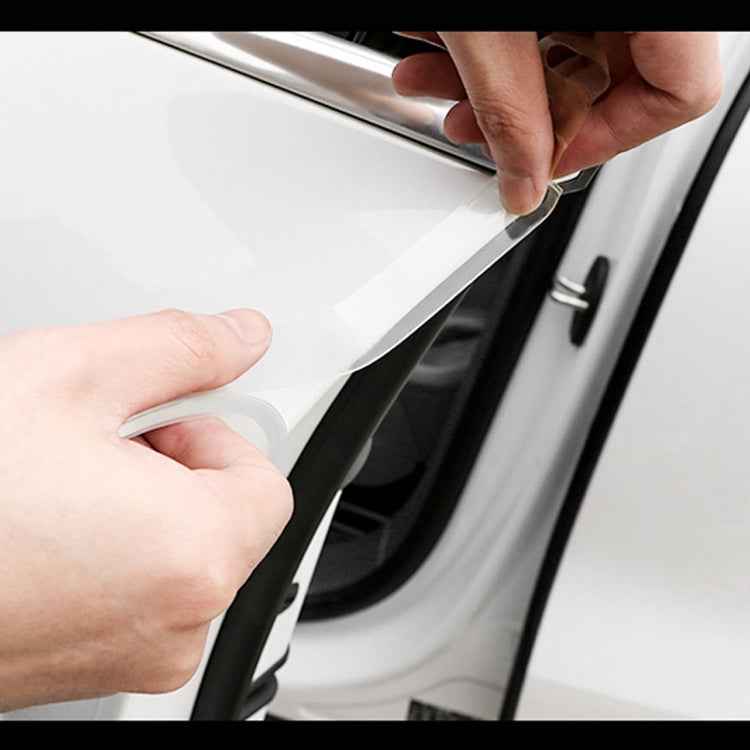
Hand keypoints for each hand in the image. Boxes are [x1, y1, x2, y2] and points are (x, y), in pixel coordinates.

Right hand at [0, 308, 292, 710]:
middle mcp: (175, 625)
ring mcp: (132, 657)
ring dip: (136, 511)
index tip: (156, 420)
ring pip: (178, 555)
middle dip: (172, 472)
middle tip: (91, 448)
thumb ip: (179, 348)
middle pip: (224, 520)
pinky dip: (108, 555)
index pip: (264, 481)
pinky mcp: (86, 671)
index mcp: (193, 555)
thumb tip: (242, 334)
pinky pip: (134, 594)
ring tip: (52, 487)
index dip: (211, 435)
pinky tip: (40, 527)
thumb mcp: (68, 376)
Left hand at [393, 32, 722, 213]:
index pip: (677, 92)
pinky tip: (441, 46)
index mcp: (661, 0)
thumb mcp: (490, 28)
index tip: (544, 160)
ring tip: (427, 80)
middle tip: (466, 121)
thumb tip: (523, 185)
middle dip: (519, 112)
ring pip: (568, 50)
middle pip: (611, 80)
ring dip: (488, 79)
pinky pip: (546, 22)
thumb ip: (512, 110)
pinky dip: (492, 45)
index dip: (606, 139)